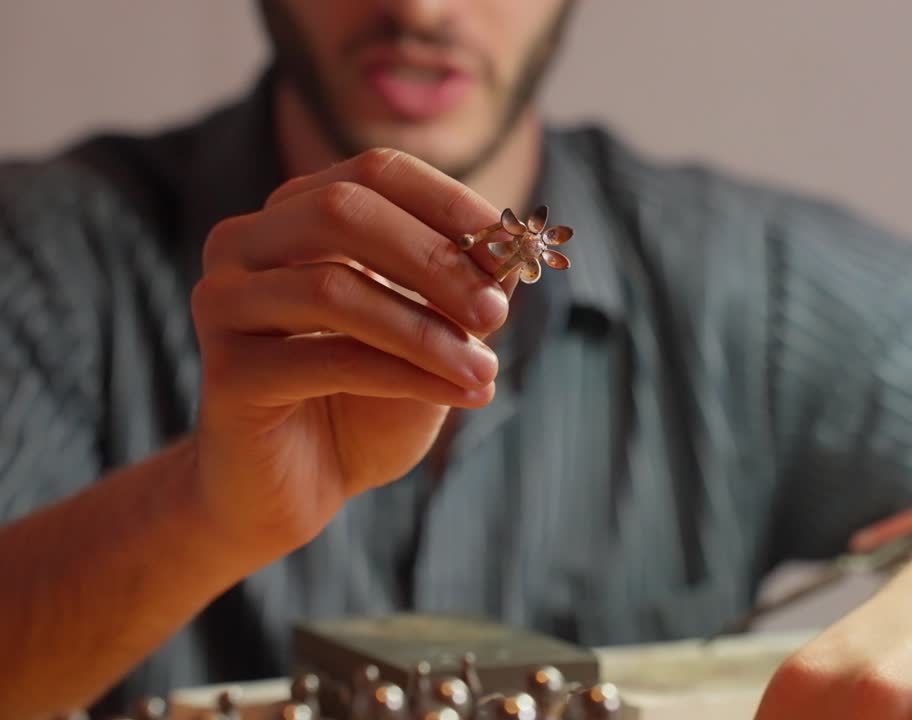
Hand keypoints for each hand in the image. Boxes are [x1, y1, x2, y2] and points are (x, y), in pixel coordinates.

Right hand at [189, 148, 515, 555]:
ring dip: (426, 332)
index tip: (511, 243)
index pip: (374, 173)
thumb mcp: (431, 333)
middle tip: (496, 313)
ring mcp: (223, 304)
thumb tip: (513, 241)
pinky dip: (406, 376)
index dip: (447, 202)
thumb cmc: (368, 401)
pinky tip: (464, 397)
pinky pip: (326, 360)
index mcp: (294, 215)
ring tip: (485, 369)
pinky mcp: (225, 372)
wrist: (302, 488)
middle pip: (343, 213)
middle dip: (434, 260)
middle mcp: (244, 245)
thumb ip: (462, 284)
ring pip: (334, 290)